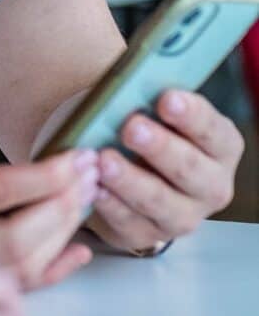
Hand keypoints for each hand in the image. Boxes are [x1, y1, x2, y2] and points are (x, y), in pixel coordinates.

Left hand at [87, 86, 243, 254]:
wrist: (133, 168)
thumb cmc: (149, 127)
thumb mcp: (157, 109)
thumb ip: (152, 97)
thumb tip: (131, 81)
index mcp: (222, 147)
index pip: (213, 131)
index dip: (191, 116)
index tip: (166, 99)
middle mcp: (211, 186)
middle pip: (190, 169)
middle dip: (160, 148)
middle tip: (132, 127)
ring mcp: (183, 216)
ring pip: (160, 202)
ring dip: (131, 180)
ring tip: (105, 159)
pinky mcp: (148, 234)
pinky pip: (130, 223)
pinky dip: (110, 205)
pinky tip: (94, 187)